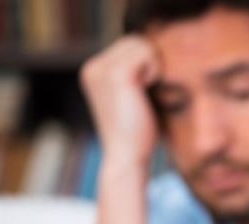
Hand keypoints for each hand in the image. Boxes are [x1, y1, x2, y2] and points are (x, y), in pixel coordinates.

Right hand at [81, 36, 161, 169]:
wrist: (127, 157)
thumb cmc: (136, 132)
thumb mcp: (132, 98)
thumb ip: (136, 75)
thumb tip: (157, 53)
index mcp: (92, 72)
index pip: (127, 46)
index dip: (146, 63)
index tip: (145, 89)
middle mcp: (92, 67)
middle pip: (134, 41)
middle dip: (150, 62)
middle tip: (149, 90)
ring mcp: (102, 69)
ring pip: (141, 44)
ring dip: (153, 65)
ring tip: (147, 91)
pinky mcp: (117, 74)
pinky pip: (146, 52)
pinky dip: (155, 70)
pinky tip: (148, 90)